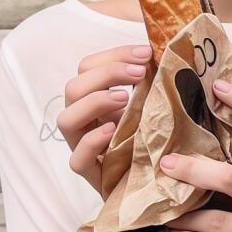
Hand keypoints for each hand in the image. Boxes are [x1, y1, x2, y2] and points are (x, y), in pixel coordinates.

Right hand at [57, 42, 152, 192]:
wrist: (159, 183)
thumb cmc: (155, 138)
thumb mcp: (154, 105)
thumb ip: (153, 82)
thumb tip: (165, 49)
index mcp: (96, 99)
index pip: (88, 67)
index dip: (113, 55)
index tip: (146, 52)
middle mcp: (85, 121)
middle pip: (73, 87)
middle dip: (106, 73)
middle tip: (140, 72)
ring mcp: (83, 148)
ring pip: (66, 119)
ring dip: (94, 102)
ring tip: (124, 97)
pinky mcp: (92, 175)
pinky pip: (77, 159)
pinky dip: (91, 142)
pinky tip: (112, 131)